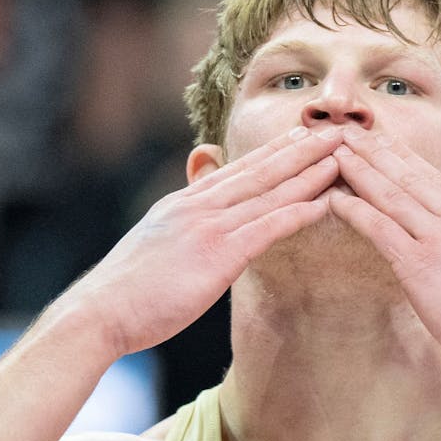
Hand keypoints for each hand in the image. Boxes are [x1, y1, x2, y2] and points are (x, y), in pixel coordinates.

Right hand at [73, 127, 340, 355]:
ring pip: (269, 192)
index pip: (237, 169)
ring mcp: (208, 228)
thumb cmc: (124, 290)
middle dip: (301, 148)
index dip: (274, 150)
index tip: (302, 133)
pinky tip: (325, 202)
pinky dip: (298, 212)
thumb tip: (191, 211)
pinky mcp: (217, 256)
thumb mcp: (153, 243)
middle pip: (260, 169)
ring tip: (342, 154)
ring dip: (309, 172)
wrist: (98, 312)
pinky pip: (267, 228)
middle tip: (336, 128)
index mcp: (184, 203)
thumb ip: (179, 222)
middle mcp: (198, 206)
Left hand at [327, 128, 440, 375]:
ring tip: (334, 153)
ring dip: (358, 171)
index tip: (380, 140)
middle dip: (374, 151)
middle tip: (348, 132)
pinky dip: (355, 211)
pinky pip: (380, 229)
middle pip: (408, 175)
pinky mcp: (420, 265)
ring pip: (390, 195)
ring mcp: (439, 238)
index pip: (433, 177)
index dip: (402, 156)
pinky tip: (334, 200)